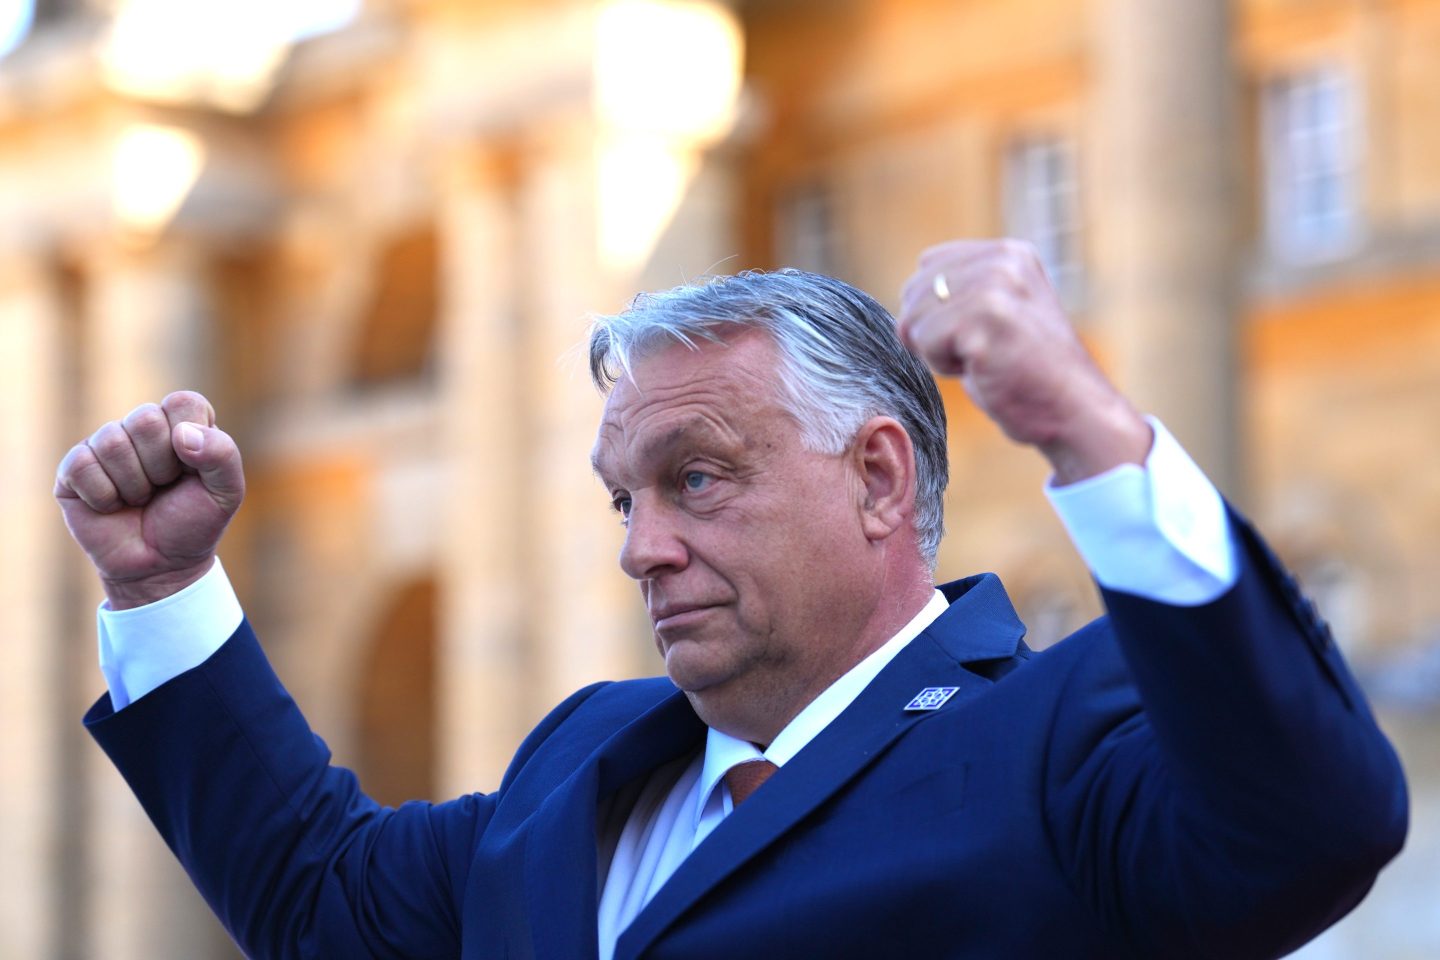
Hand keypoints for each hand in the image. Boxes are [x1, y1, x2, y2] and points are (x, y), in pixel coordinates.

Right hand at [54, 391, 244, 609]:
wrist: (159, 567)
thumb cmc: (193, 524)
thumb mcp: (226, 493)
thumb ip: (222, 456)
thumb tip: (182, 434)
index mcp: (182, 424)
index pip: (182, 402)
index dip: (189, 439)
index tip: (192, 470)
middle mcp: (141, 428)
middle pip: (144, 419)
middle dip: (161, 466)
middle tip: (163, 488)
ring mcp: (104, 446)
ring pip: (112, 442)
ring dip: (134, 485)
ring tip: (140, 499)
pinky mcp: (73, 469)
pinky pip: (82, 466)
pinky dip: (104, 497)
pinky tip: (113, 506)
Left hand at [898, 239, 1151, 483]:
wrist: (1073, 410)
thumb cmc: (1027, 371)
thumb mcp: (1001, 310)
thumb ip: (964, 289)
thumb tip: (908, 293)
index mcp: (1008, 253)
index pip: (928, 265)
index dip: (933, 308)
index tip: (974, 332)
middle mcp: (1002, 262)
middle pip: (915, 291)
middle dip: (931, 330)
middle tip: (981, 351)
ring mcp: (995, 289)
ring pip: (914, 319)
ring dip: (937, 351)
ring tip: (983, 359)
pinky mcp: (986, 321)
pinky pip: (924, 342)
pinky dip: (944, 367)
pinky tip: (982, 369)